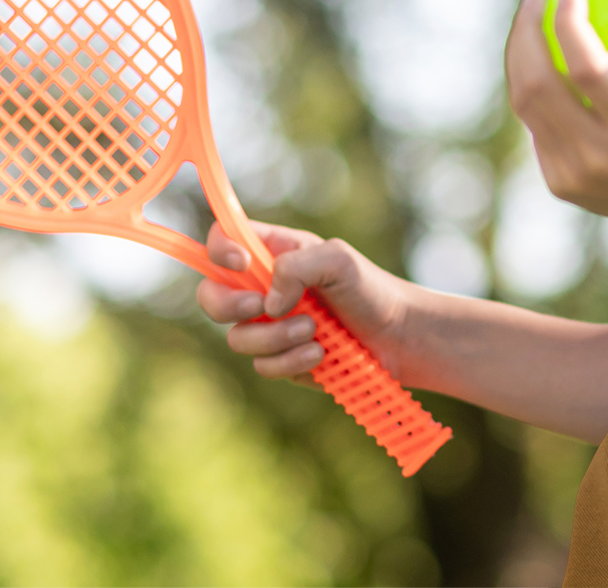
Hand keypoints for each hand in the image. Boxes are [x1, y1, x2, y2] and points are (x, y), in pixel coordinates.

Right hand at [195, 221, 419, 385]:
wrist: (397, 338)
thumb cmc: (371, 289)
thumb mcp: (339, 260)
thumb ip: (297, 267)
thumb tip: (268, 303)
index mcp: (274, 252)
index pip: (223, 240)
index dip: (219, 250)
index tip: (241, 263)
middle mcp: (264, 288)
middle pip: (210, 295)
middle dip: (228, 305)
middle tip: (260, 306)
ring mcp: (269, 326)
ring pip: (238, 337)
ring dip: (275, 337)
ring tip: (314, 331)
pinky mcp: (280, 359)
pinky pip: (263, 366)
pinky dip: (291, 362)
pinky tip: (320, 354)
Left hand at [504, 0, 607, 235]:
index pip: (588, 71)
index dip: (568, 25)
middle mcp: (600, 161)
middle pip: (539, 88)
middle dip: (526, 33)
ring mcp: (575, 178)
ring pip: (527, 106)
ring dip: (520, 56)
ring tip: (532, 17)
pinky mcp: (562, 186)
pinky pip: (537, 125)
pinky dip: (533, 86)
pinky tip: (542, 52)